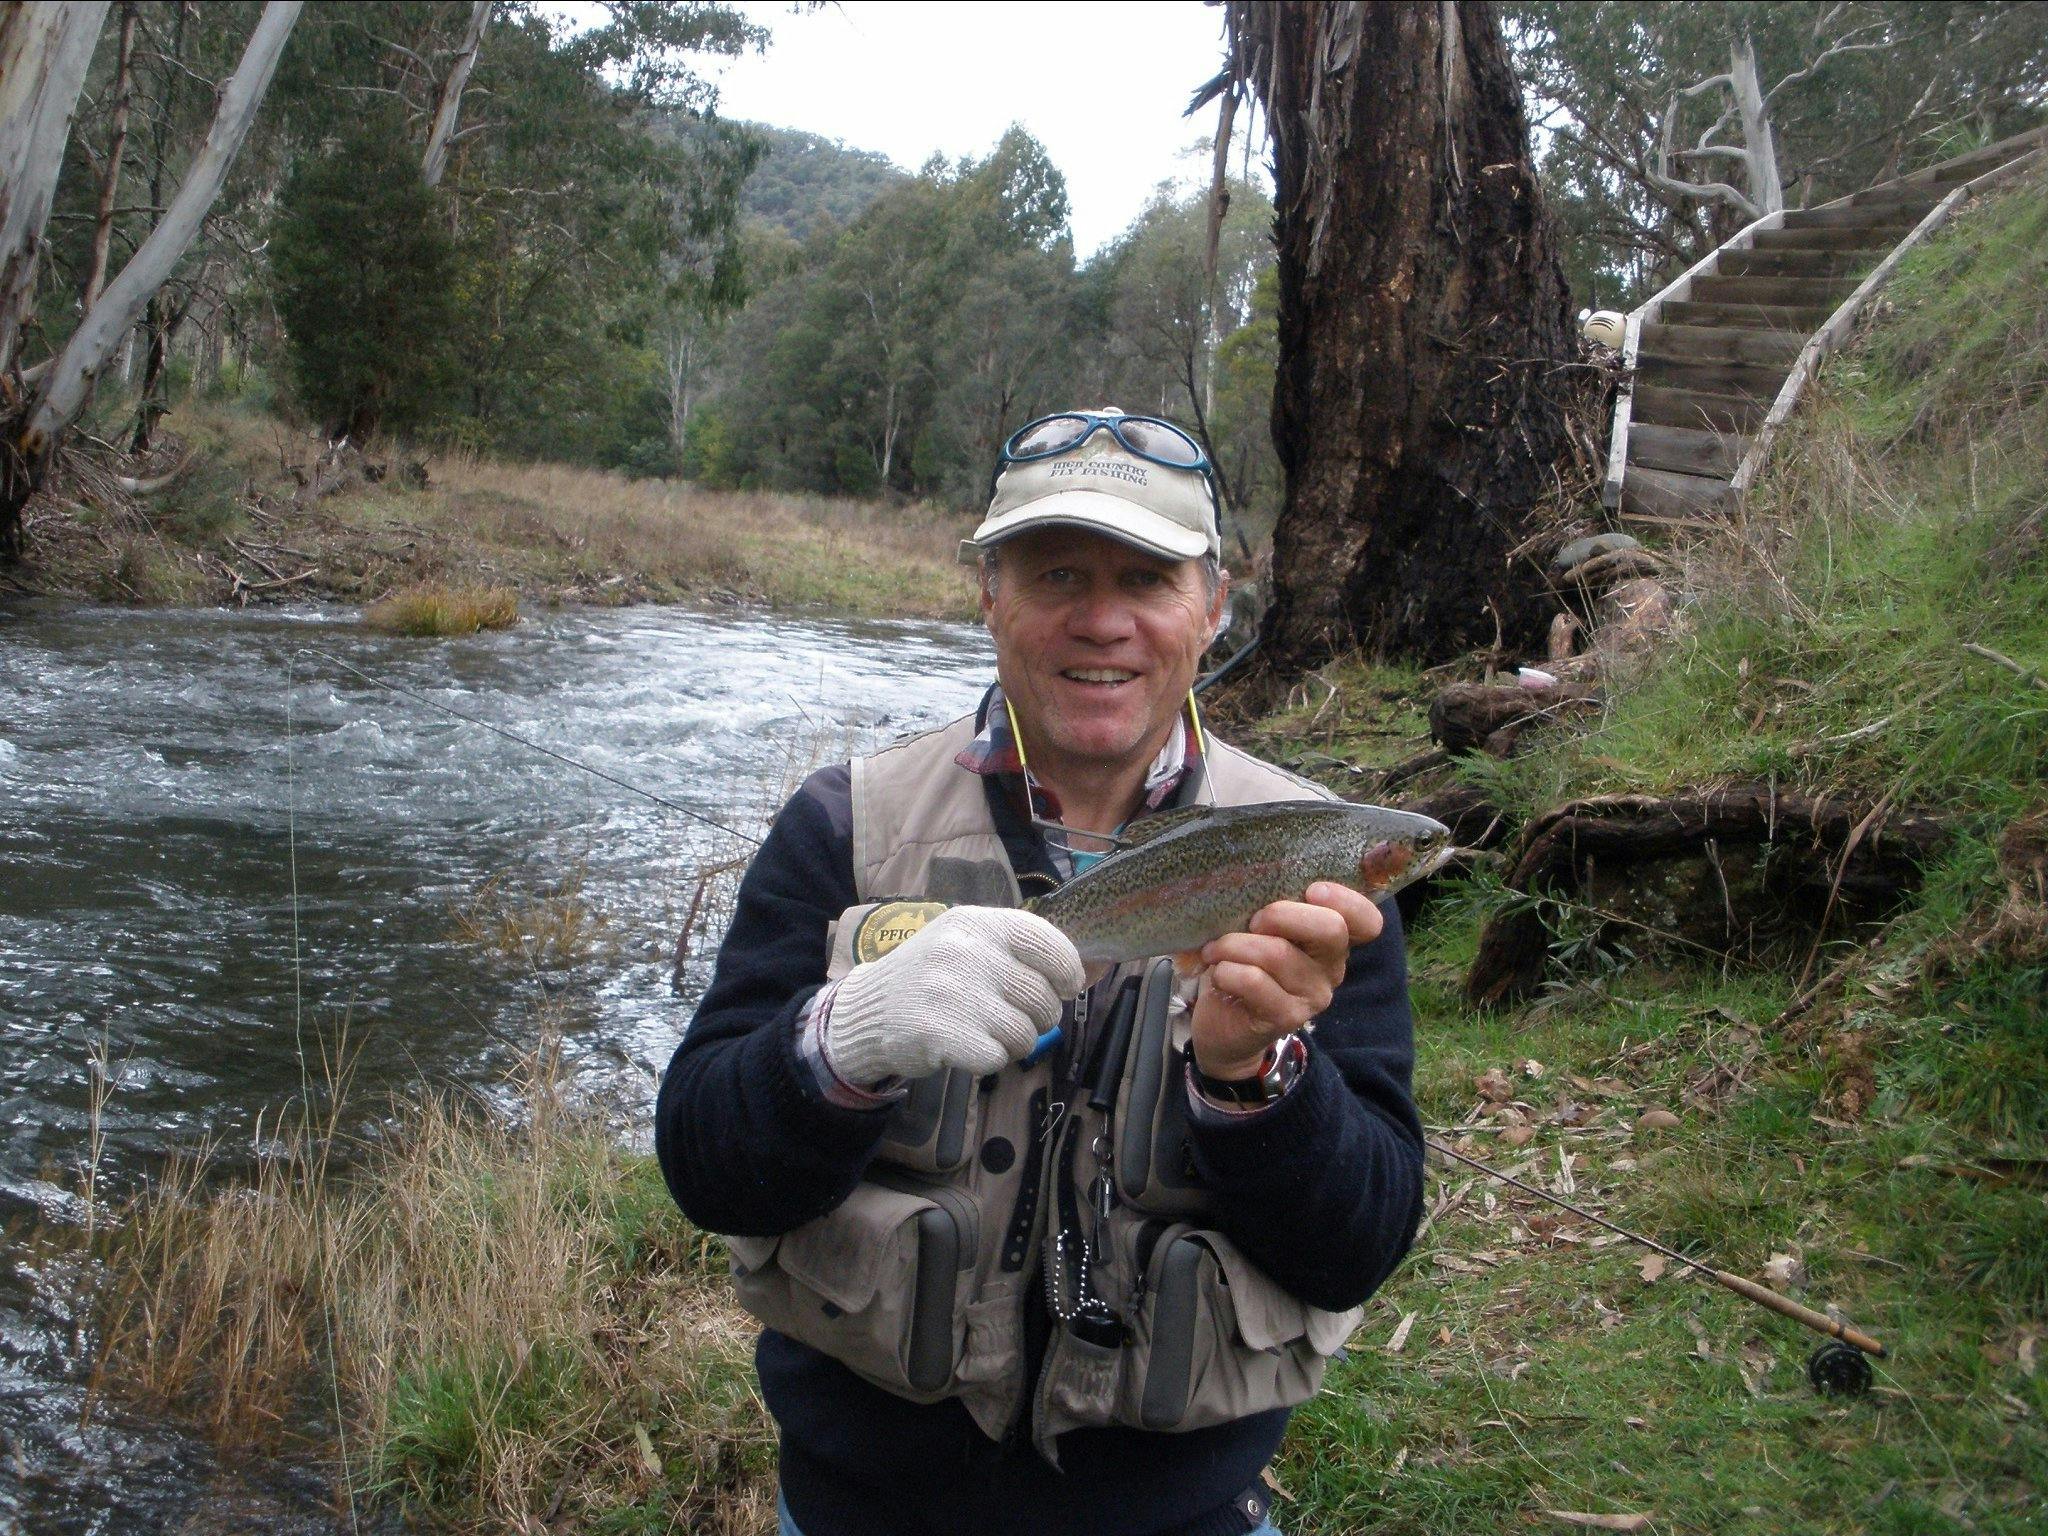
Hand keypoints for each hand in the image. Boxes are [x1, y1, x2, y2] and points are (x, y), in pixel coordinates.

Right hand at [824, 907, 1084, 1085]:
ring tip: (987, 1031)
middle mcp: (967, 952)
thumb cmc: (932, 977)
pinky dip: (989, 1059)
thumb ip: (1017, 950)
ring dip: (1014, 1042)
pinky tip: (967, 1046)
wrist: (870, 1009)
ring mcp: (954, 993)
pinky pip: (997, 1057)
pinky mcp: (942, 1033)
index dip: (1067, 970)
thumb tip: (1084, 972)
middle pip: (1042, 996)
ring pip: (1025, 1032)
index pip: (1046, 942)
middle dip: (1039, 1016)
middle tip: (1014, 1017)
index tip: (1067, 986)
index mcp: (977, 923)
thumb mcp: (966, 942)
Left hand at [1189, 882, 1382, 1079]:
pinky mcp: (1288, 1017)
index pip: (1367, 921)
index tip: (1311, 890)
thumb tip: (1254, 878)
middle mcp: (1331, 967)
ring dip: (1235, 945)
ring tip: (1215, 950)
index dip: (1347, 899)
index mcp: (1331, 939)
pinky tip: (1219, 973)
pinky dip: (1227, 970)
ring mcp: (1313, 995)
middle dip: (1281, 914)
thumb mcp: (1260, 928)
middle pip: (1331, 928)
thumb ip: (1272, 906)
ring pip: (1278, 953)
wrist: (1222, 1022)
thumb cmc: (1242, 962)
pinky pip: (1255, 981)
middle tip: (1251, 922)